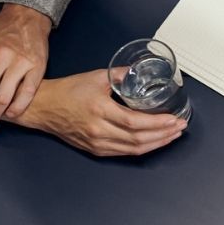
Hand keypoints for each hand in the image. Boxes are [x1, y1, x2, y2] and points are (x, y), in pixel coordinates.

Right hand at [10, 70, 186, 155]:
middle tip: (179, 127)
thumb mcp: (96, 77)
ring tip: (172, 135)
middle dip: (164, 134)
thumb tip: (140, 71)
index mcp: (100, 110)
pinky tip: (154, 142)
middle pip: (138, 139)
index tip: (174, 119)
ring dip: (156, 144)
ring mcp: (97, 143)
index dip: (158, 123)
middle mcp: (99, 130)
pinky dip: (142, 149)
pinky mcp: (95, 150)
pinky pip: (123, 153)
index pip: (135, 122)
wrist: (44, 107)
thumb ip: (121, 74)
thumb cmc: (67, 91)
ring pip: (133, 149)